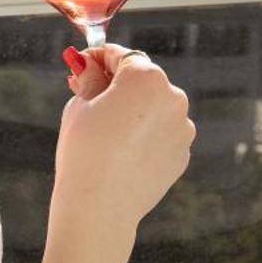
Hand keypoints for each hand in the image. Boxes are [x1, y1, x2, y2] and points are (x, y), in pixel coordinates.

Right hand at [52, 44, 195, 238]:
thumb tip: (90, 66)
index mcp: (146, 78)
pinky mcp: (182, 153)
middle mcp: (173, 98)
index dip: (98, 58)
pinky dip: (146, 135)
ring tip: (106, 130)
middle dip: (117, 84)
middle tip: (89, 96)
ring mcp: (182, 128)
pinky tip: (123, 151)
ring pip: (154, 108)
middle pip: (142, 80)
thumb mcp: (79, 106)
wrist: (100, 206)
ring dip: (135, 110)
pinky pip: (162, 134)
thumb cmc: (85, 152)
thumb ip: (90, 79)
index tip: (83, 64)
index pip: (121, 56)